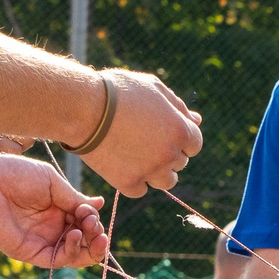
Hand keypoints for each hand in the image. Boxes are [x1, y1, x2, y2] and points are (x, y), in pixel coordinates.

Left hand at [0, 154, 108, 268]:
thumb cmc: (13, 175)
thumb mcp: (52, 183)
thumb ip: (74, 199)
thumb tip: (99, 205)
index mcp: (57, 209)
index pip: (84, 222)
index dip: (93, 219)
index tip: (90, 210)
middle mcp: (51, 227)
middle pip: (84, 241)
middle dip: (96, 234)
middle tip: (94, 224)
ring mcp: (41, 241)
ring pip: (75, 255)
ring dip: (90, 248)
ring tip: (93, 232)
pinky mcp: (29, 252)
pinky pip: (57, 260)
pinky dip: (72, 252)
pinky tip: (75, 235)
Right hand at [78, 69, 202, 197]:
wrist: (82, 107)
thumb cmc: (117, 92)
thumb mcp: (152, 88)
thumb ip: (177, 106)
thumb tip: (196, 120)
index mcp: (180, 130)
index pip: (194, 145)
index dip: (179, 139)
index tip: (161, 133)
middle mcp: (169, 154)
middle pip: (179, 163)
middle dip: (166, 153)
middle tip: (142, 140)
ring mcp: (150, 171)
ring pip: (165, 181)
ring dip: (155, 172)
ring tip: (136, 155)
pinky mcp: (128, 183)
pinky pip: (140, 189)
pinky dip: (133, 180)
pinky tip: (121, 164)